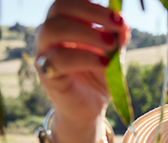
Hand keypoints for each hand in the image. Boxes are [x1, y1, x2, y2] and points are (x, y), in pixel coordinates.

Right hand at [36, 0, 129, 142]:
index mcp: (66, 22)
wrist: (91, 107)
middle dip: (91, 11)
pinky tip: (104, 63)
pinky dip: (85, 58)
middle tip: (117, 25)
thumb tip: (123, 23)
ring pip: (53, 29)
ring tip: (111, 45)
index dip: (90, 3)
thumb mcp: (113, 53)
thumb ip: (117, 38)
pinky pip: (58, 59)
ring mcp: (44, 51)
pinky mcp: (46, 72)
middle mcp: (50, 33)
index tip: (117, 15)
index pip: (68, 0)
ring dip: (87, 33)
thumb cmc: (99, 75)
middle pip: (59, 7)